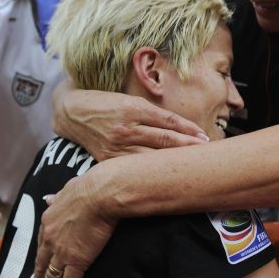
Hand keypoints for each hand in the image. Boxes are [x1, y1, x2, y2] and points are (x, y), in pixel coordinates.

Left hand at [29, 173, 117, 277]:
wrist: (100, 194)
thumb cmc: (87, 187)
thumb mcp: (66, 189)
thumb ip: (56, 198)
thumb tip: (48, 199)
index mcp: (48, 222)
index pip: (41, 246)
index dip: (39, 260)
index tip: (36, 270)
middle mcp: (50, 240)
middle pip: (41, 267)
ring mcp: (62, 252)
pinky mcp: (77, 261)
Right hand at [53, 88, 207, 160]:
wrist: (71, 113)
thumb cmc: (105, 103)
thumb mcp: (129, 100)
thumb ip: (152, 113)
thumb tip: (180, 127)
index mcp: (133, 108)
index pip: (168, 120)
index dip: (188, 129)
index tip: (203, 136)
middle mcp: (126, 127)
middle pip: (164, 140)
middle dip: (188, 147)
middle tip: (206, 153)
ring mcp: (116, 146)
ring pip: (151, 157)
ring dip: (173, 162)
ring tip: (191, 167)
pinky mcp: (108, 160)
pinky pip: (133, 168)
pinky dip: (149, 173)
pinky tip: (163, 177)